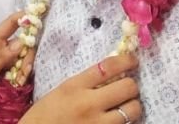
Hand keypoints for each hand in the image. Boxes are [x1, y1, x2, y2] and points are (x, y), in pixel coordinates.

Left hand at [0, 12, 32, 123]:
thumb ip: (1, 57)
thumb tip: (20, 42)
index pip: (9, 26)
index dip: (21, 18)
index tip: (36, 14)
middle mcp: (2, 53)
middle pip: (22, 44)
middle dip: (27, 54)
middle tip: (24, 70)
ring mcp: (7, 66)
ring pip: (25, 59)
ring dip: (25, 69)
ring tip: (18, 82)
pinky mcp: (12, 79)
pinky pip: (24, 73)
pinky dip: (24, 78)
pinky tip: (19, 85)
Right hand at [19, 54, 140, 123]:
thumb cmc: (45, 114)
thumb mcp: (61, 91)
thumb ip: (84, 83)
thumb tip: (110, 74)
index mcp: (75, 86)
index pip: (108, 67)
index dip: (126, 61)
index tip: (132, 61)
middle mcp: (89, 103)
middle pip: (128, 87)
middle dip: (131, 86)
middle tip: (127, 88)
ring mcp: (98, 123)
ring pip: (133, 110)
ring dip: (133, 107)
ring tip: (127, 107)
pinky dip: (126, 122)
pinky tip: (120, 120)